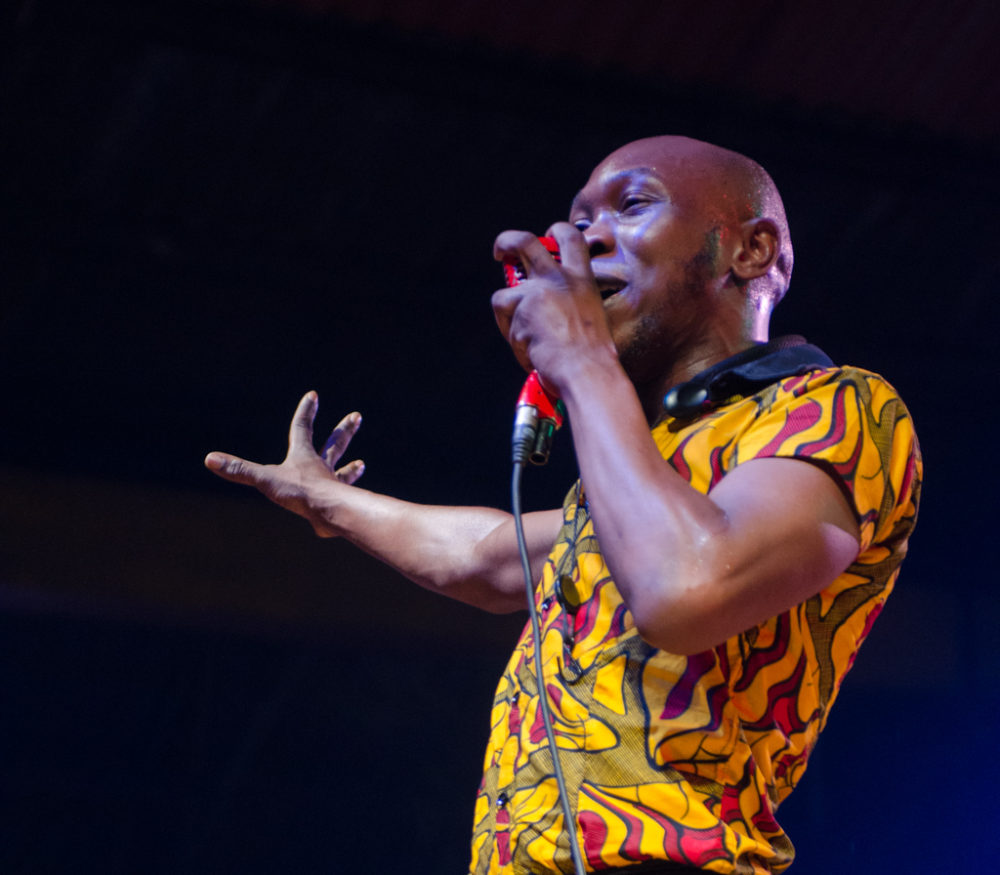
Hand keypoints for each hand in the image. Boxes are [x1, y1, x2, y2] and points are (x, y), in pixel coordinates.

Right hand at [204, 391, 364, 537]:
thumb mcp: (266, 479)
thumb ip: (240, 470)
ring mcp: (332, 485)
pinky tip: (350, 503)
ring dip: (351, 468)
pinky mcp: (338, 504)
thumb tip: (210, 459)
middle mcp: (321, 468)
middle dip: (344, 430)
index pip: (302, 428)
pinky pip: (342, 500)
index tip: (313, 395)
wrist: (331, 513)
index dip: (306, 411)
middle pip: (335, 443)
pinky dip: (345, 499)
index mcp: (304, 456)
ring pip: (343, 473)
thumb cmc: (301, 492)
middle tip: (357, 416)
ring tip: (361, 464)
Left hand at [491, 222, 615, 392]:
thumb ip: (568, 301)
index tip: (546, 235)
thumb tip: (542, 306)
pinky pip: (507, 327)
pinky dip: (517, 344)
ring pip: (503, 298)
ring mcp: (537, 293)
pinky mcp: (520, 311)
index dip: (556, 231)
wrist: (587, 370)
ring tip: (530, 343)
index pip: (570, 237)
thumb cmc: (593, 355)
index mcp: (582, 278)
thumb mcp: (591, 314)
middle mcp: (558, 278)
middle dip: (507, 242)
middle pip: (524, 242)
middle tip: (501, 252)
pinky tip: (534, 354)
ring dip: (509, 321)